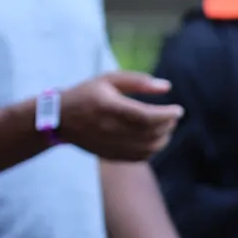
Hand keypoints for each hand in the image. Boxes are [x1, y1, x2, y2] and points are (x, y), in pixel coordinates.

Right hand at [58, 71, 183, 160]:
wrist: (59, 119)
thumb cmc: (87, 94)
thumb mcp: (109, 79)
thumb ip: (138, 82)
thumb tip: (167, 87)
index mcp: (109, 107)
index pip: (145, 116)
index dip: (166, 115)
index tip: (178, 110)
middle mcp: (109, 128)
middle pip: (149, 133)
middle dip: (168, 125)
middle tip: (173, 116)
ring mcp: (109, 144)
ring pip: (146, 148)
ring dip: (163, 138)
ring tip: (167, 127)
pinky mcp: (109, 155)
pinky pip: (138, 158)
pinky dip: (153, 150)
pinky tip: (155, 139)